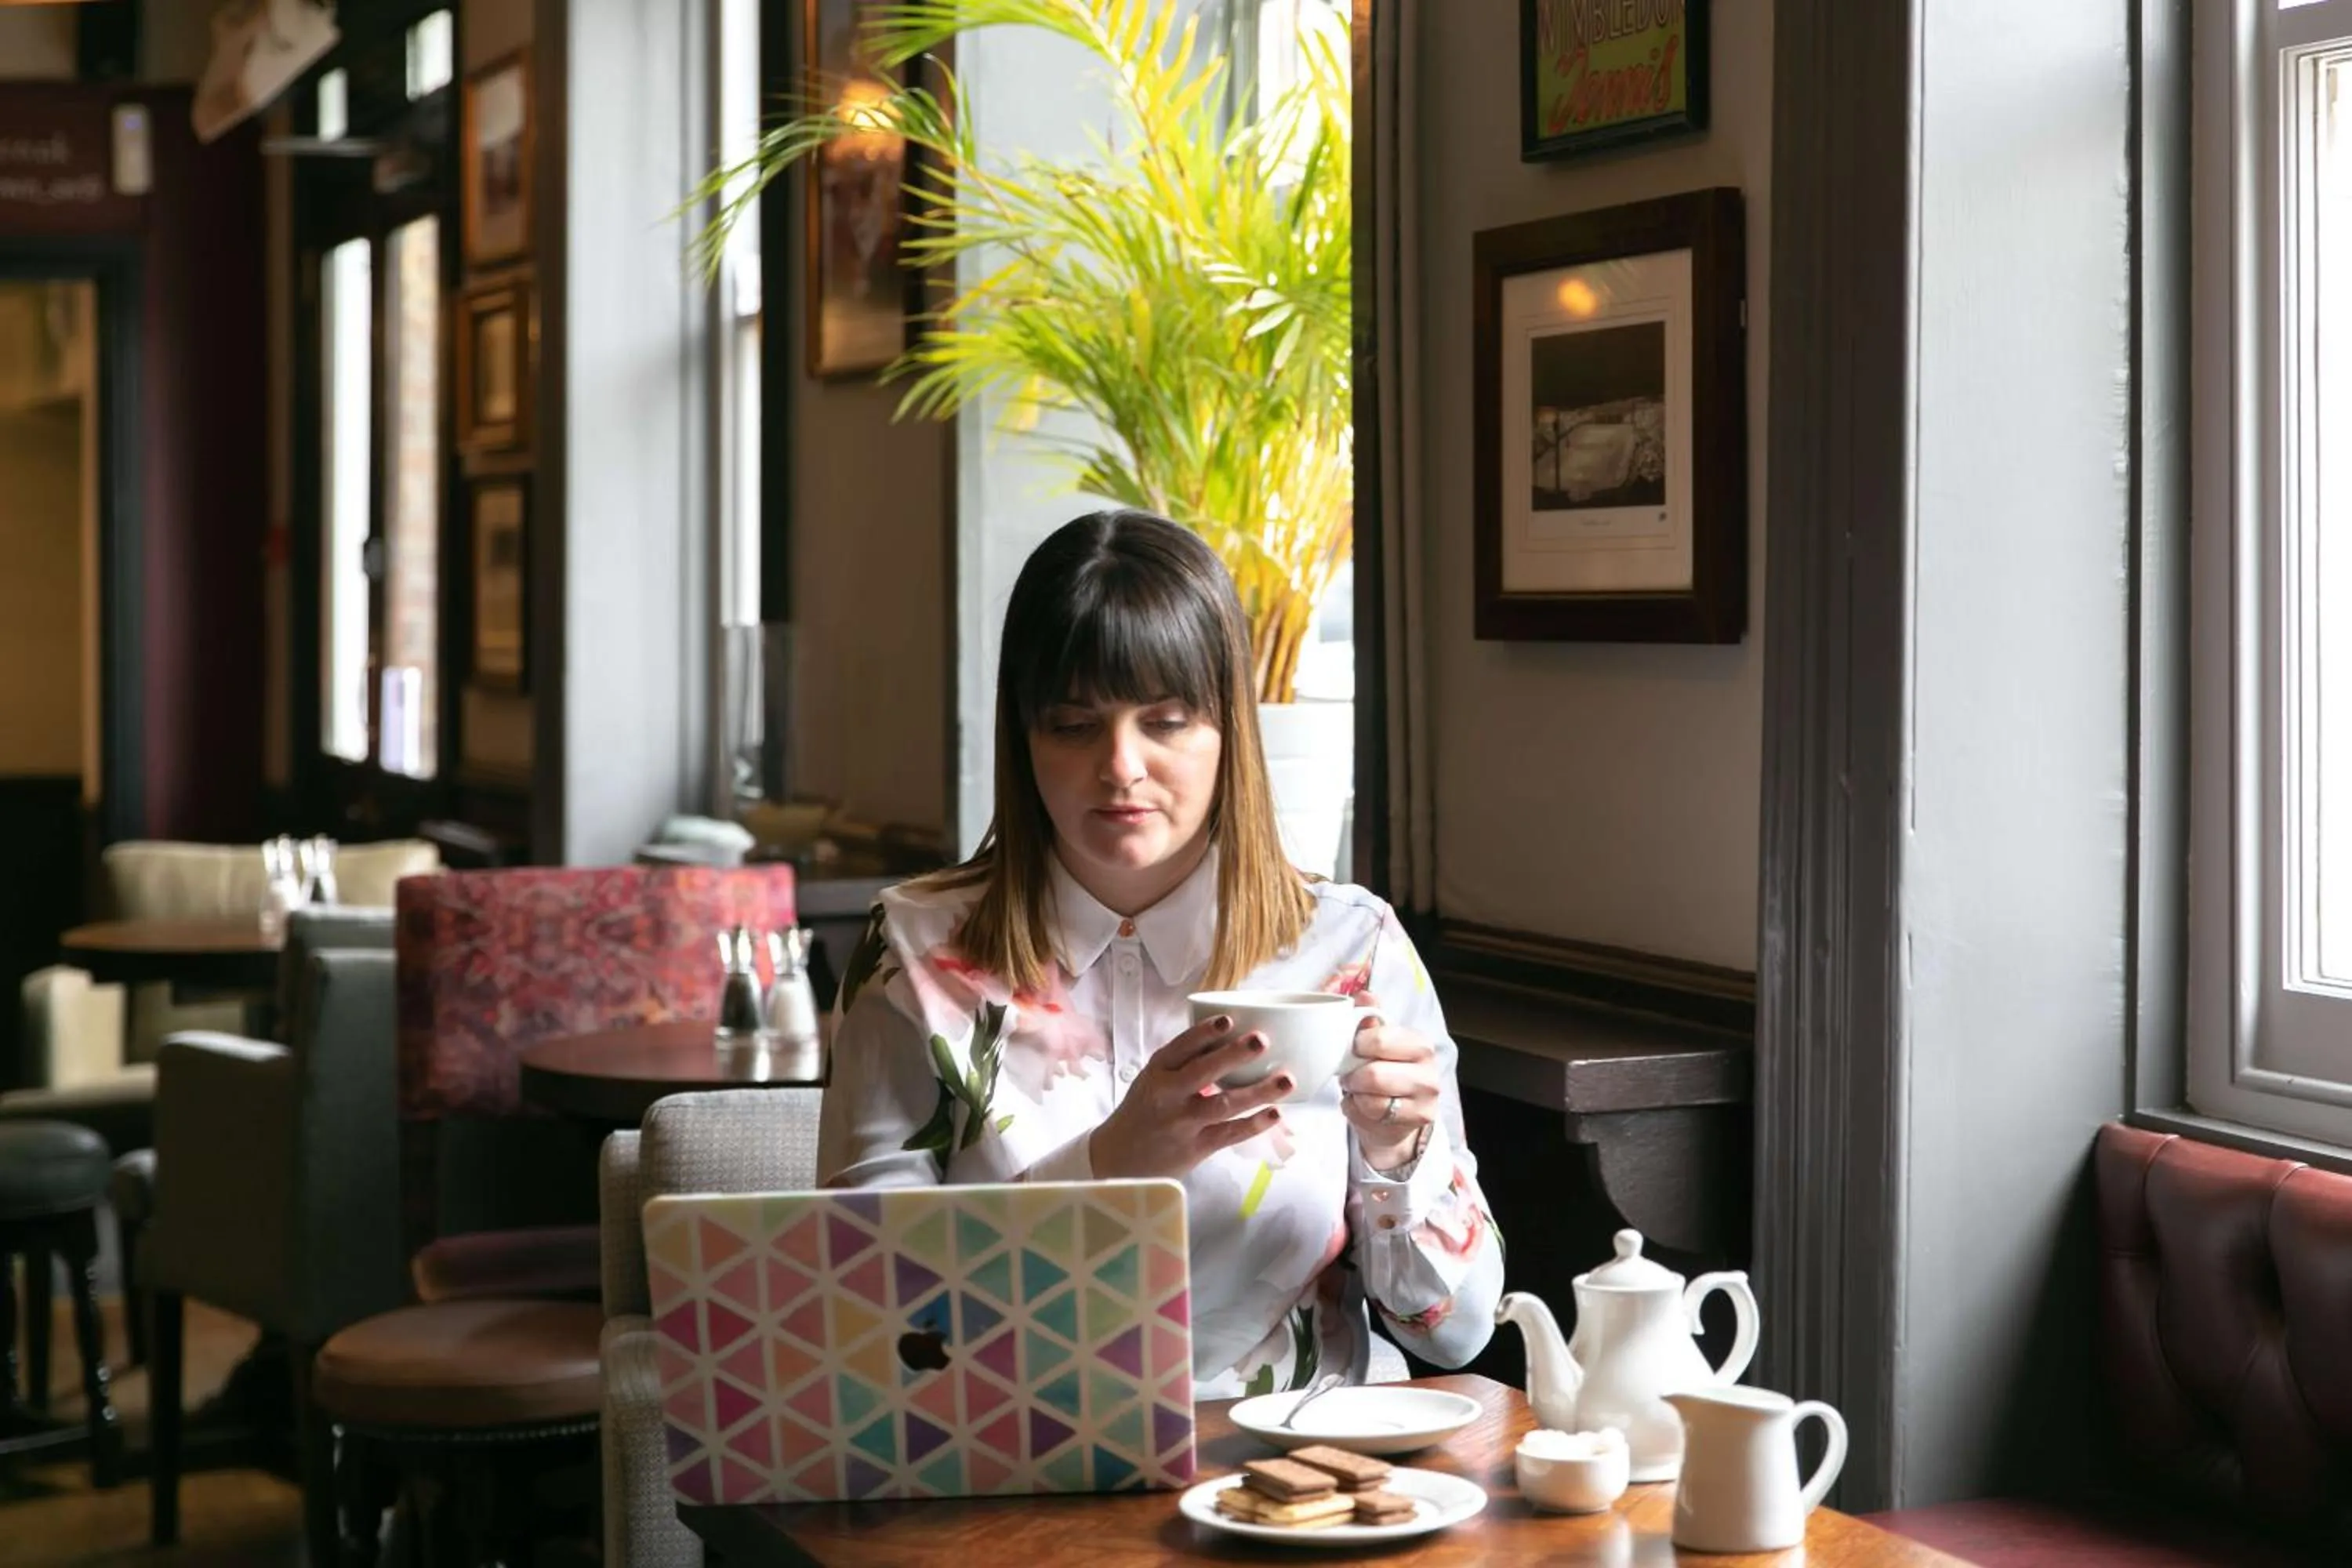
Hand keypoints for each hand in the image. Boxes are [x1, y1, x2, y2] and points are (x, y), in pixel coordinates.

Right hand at [1087, 1015, 1293, 1179]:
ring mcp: (1182, 1123)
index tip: (1228, 1019)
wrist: (1118, 1161)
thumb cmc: (1143, 1113)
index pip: (1179, 1047)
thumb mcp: (1152, 1082)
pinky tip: (1275, 1113)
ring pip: (1223, 1104)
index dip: (1204, 1033)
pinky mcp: (1194, 1148)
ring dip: (1257, 1092)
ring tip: (1286, 1079)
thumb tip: (1229, 1041)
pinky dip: (1253, 1124)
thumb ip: (1182, 1064)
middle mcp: (1167, 1095)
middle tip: (1262, 1040)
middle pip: (1203, 1072)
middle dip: (1234, 1055)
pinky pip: (1229, 1134)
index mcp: (1156, 1073)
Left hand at [1340, 992, 1440, 1170]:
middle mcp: (1429, 1071)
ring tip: (1358, 1090)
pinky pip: (1372, 1116)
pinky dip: (1357, 1111)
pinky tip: (1364, 1106)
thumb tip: (1365, 995)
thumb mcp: (1377, 1042)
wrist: (1396, 1115)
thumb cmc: (1383, 1072)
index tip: (1354, 1049)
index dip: (1357, 1045)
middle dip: (1353, 1076)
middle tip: (1351, 1074)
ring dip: (1355, 1095)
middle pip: (1374, 1075)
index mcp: (1419, 1043)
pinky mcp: (1418, 1121)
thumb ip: (1370, 1017)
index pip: (1379, 1040)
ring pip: (1372, 1099)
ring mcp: (1427, 1099)